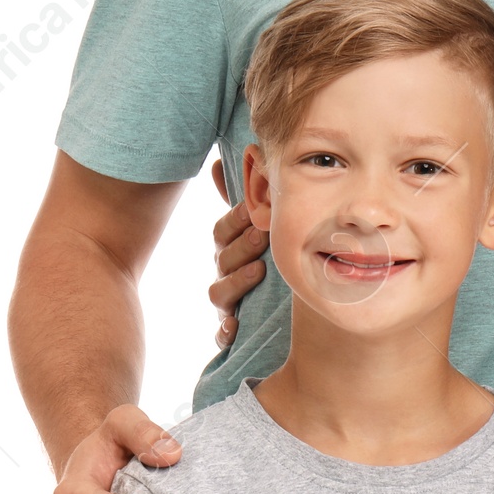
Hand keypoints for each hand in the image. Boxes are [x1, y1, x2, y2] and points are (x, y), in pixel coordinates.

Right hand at [209, 156, 267, 348]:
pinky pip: (221, 332)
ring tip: (259, 271)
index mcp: (228, 246)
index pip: (222, 230)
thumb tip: (219, 161)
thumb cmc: (264, 256)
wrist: (274, 306)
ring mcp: (226, 300)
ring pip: (219, 292)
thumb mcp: (257, 226)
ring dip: (237, 281)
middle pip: (222, 258)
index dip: (234, 220)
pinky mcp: (230, 328)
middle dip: (241, 246)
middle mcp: (223, 272)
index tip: (251, 212)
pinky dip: (226, 330)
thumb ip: (245, 197)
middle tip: (261, 236)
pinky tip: (235, 326)